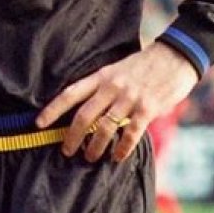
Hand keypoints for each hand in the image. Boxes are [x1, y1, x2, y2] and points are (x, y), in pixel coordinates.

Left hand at [35, 41, 197, 163]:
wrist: (175, 56)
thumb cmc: (145, 64)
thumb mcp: (118, 68)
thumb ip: (104, 86)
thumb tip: (86, 106)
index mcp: (102, 75)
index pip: (71, 93)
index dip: (53, 109)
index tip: (38, 123)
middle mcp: (112, 86)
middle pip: (83, 114)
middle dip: (71, 136)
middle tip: (66, 151)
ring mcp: (129, 97)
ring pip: (104, 127)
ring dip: (94, 146)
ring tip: (89, 157)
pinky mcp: (148, 108)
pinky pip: (131, 133)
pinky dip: (122, 148)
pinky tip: (117, 157)